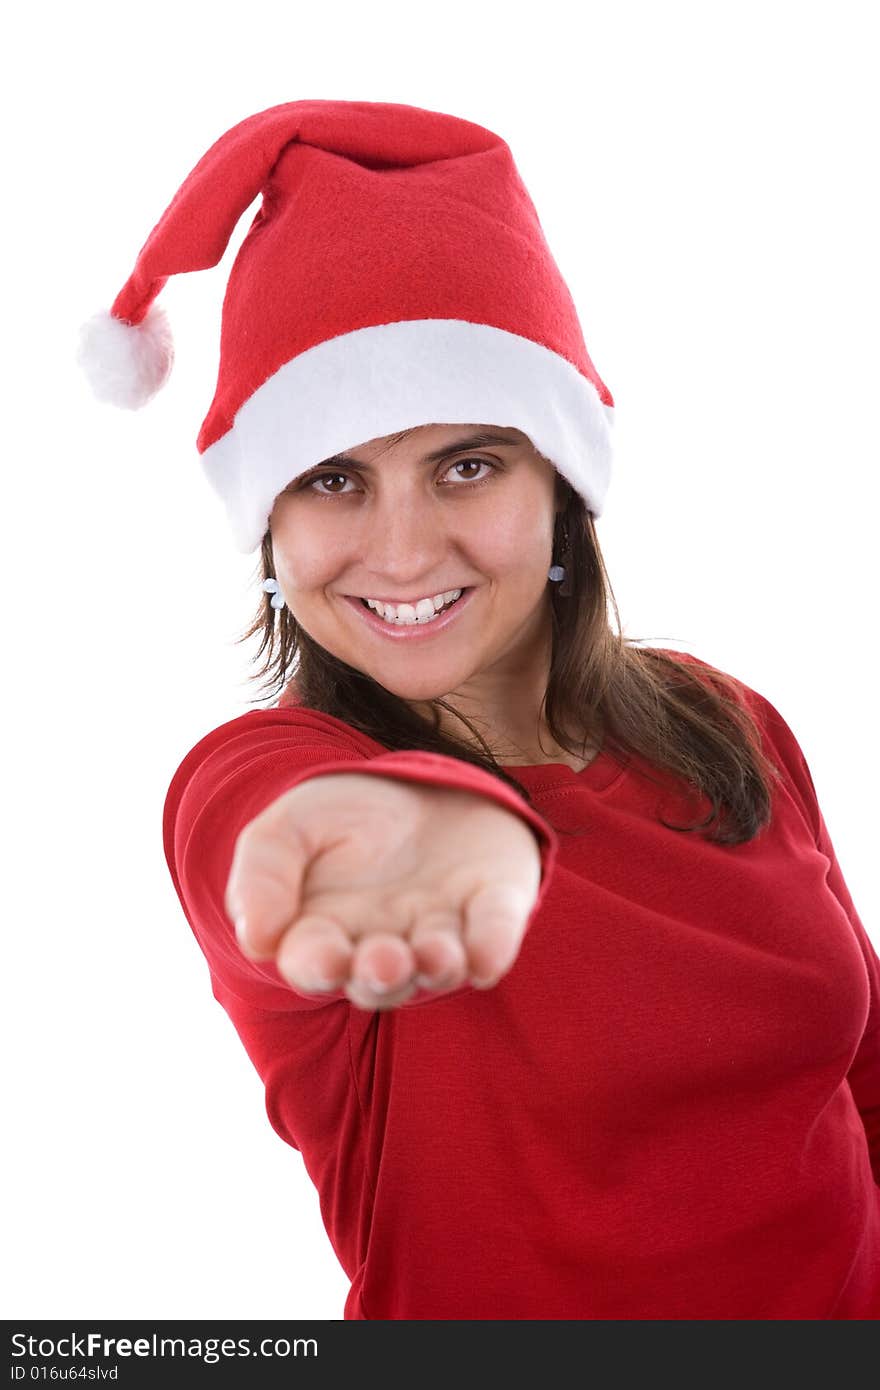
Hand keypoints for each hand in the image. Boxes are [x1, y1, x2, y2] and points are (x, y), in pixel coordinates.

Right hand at [224, 772, 541, 1010]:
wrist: (421, 781)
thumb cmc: (346, 815)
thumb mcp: (288, 825)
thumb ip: (262, 875)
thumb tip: (258, 941)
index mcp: (326, 934)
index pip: (315, 963)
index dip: (318, 964)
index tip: (323, 955)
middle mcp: (384, 946)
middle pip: (380, 980)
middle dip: (382, 975)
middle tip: (385, 960)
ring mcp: (441, 931)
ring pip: (439, 967)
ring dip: (438, 965)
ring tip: (435, 952)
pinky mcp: (493, 909)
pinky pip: (495, 935)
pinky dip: (494, 946)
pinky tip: (488, 955)